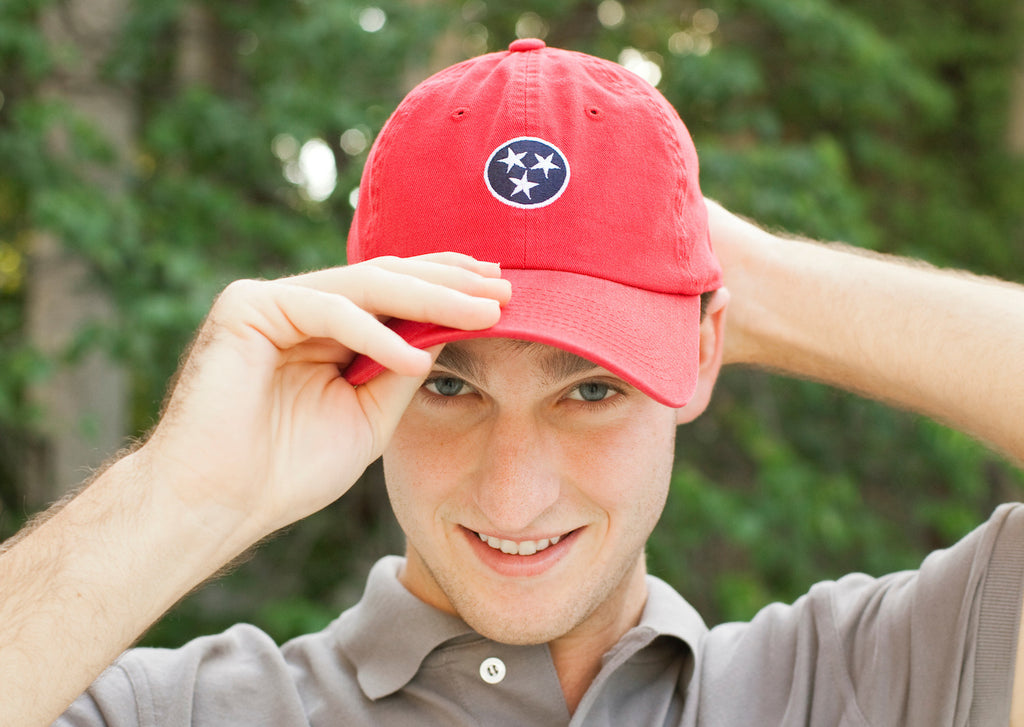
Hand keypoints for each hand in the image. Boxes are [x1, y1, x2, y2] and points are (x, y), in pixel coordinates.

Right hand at [140, 253, 510, 541]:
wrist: (218, 503)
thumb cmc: (287, 469)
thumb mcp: (368, 415)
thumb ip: (401, 370)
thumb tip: (448, 334)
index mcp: (327, 328)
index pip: (396, 294)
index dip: (449, 290)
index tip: (502, 295)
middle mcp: (300, 305)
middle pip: (388, 279)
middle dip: (451, 282)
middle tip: (505, 287)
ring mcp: (272, 300)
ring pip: (365, 285)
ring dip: (431, 297)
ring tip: (483, 311)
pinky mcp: (247, 306)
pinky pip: (327, 311)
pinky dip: (375, 333)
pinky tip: (415, 357)